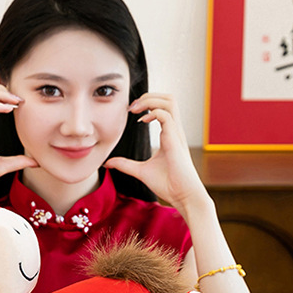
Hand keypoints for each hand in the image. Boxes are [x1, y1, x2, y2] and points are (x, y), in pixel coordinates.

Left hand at [105, 93, 206, 213]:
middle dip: (149, 96)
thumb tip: (108, 163)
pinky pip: (167, 116)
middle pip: (169, 98)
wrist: (183, 196)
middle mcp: (175, 130)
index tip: (131, 112)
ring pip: (170, 102)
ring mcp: (176, 134)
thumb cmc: (168, 184)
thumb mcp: (140, 171)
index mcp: (169, 134)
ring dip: (151, 100)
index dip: (147, 104)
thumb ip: (125, 165)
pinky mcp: (175, 140)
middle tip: (132, 107)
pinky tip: (142, 122)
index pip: (163, 106)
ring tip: (136, 110)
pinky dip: (153, 113)